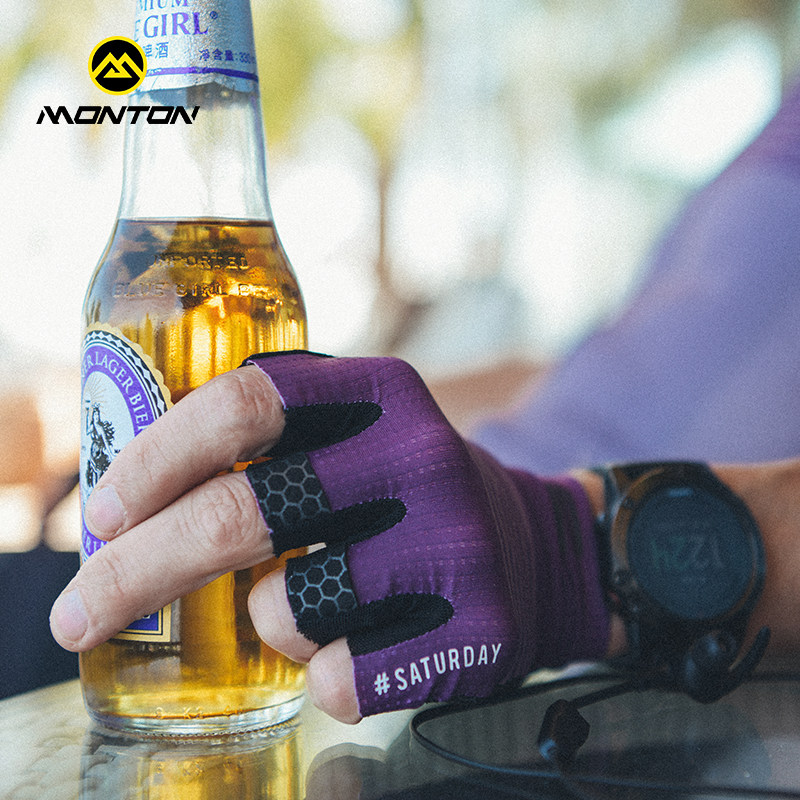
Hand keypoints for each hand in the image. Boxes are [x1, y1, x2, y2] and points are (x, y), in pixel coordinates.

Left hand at [51, 353, 608, 721]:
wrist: (537, 550)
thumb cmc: (409, 494)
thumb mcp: (358, 434)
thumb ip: (271, 442)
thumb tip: (128, 498)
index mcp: (381, 392)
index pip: (248, 403)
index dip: (159, 456)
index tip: (104, 514)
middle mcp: (420, 456)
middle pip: (243, 515)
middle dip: (139, 571)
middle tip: (79, 615)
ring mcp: (454, 543)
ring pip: (285, 609)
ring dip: (268, 620)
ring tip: (310, 603)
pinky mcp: (476, 627)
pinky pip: (338, 676)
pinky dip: (322, 671)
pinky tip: (367, 643)